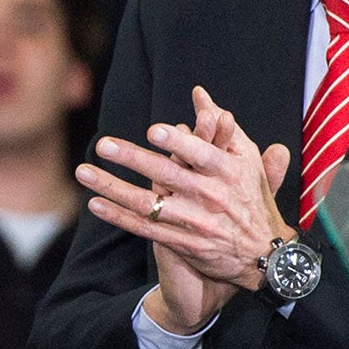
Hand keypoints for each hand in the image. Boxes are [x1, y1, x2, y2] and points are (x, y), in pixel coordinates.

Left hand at [77, 85, 294, 303]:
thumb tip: (199, 94)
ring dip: (112, 187)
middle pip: (167, 175)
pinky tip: (95, 203)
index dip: (179, 143)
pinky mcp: (181, 242)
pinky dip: (118, 216)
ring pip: (147, 203)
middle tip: (103, 145)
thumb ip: (222, 127)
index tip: (154, 131)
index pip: (201, 154)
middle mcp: (210, 195)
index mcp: (228, 171)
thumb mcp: (245, 159)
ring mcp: (194, 221)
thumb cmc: (250, 195)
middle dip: (133, 159)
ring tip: (83, 172)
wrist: (264, 254)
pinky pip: (143, 227)